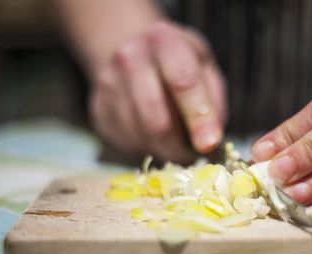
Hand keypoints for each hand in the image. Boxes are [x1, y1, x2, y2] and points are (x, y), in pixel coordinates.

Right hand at [90, 21, 225, 162]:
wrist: (130, 50)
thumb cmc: (178, 63)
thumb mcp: (204, 67)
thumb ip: (212, 100)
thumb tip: (210, 142)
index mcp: (165, 41)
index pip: (183, 82)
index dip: (199, 117)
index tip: (210, 144)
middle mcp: (131, 58)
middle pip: (157, 119)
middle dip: (179, 146)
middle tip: (193, 154)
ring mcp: (108, 83)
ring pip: (141, 136)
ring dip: (164, 149)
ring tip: (174, 141)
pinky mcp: (99, 109)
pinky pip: (127, 142)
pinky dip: (146, 147)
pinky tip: (153, 134)